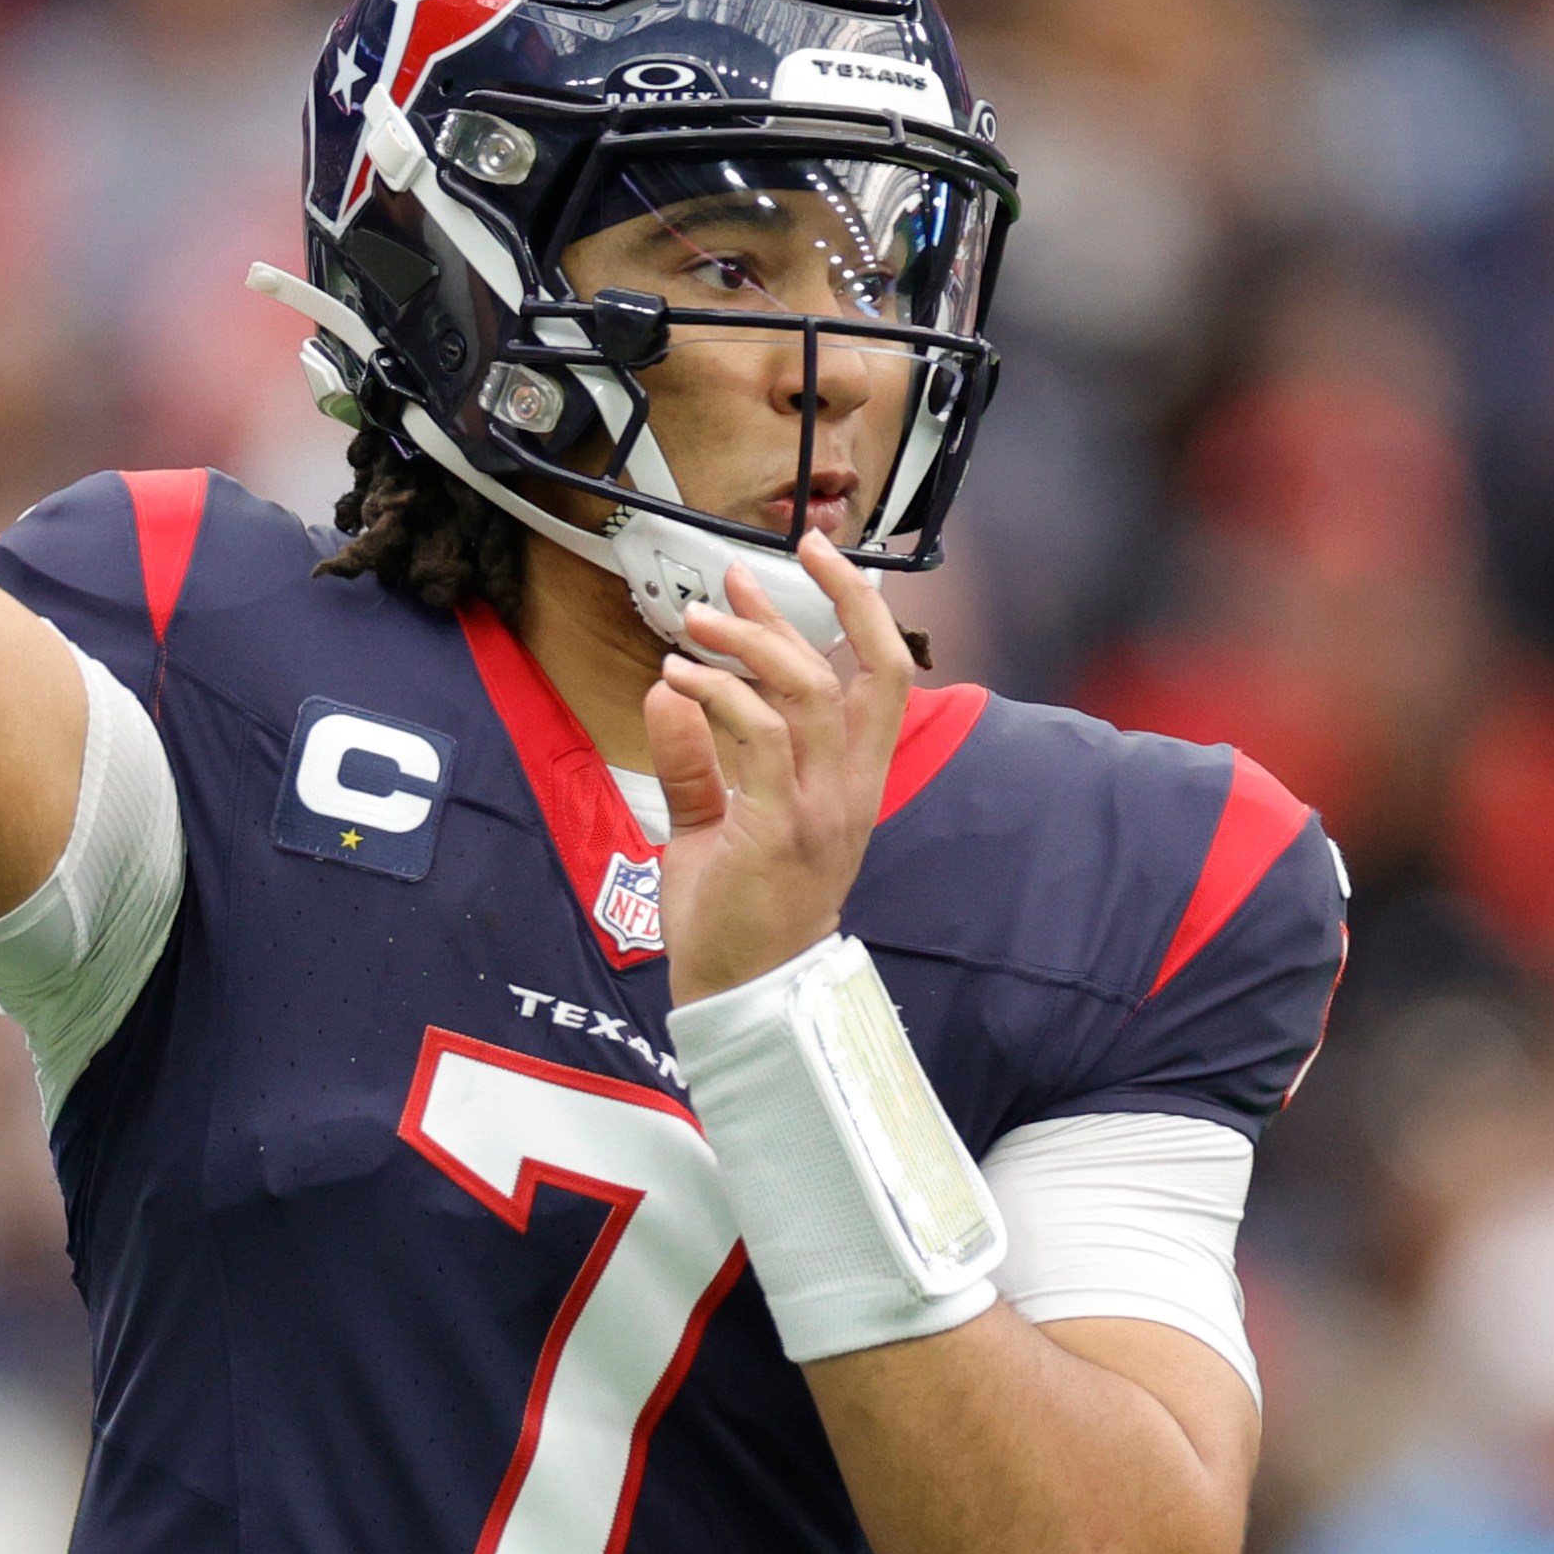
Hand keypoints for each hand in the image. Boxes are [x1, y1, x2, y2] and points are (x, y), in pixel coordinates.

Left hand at [643, 526, 913, 1005]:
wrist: (739, 997)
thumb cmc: (735, 918)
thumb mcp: (716, 824)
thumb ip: (697, 759)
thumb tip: (671, 690)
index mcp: (856, 784)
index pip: (883, 677)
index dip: (853, 609)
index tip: (803, 562)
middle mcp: (852, 791)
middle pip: (878, 667)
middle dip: (835, 596)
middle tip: (770, 556)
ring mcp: (821, 810)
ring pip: (808, 690)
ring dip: (748, 642)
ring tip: (695, 621)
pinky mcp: (777, 829)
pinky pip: (756, 735)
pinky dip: (716, 693)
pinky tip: (678, 678)